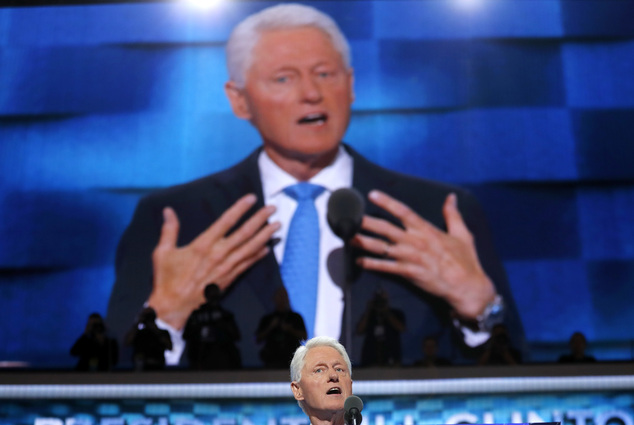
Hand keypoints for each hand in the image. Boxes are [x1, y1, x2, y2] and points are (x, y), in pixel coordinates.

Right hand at [149, 194, 279, 329]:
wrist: (175, 306)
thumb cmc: (168, 279)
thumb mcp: (163, 252)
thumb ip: (169, 230)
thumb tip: (168, 211)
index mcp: (203, 245)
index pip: (226, 221)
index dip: (240, 208)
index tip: (252, 198)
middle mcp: (218, 254)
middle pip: (244, 233)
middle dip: (260, 219)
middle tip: (272, 208)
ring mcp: (226, 267)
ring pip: (250, 248)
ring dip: (265, 235)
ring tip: (277, 225)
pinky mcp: (230, 278)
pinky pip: (248, 264)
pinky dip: (259, 255)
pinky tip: (268, 248)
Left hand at [352, 190, 495, 318]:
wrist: (467, 286)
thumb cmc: (465, 261)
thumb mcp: (462, 234)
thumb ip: (453, 215)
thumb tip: (451, 197)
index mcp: (426, 230)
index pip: (403, 212)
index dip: (387, 202)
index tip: (372, 194)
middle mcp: (415, 241)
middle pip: (386, 228)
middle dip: (367, 222)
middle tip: (351, 216)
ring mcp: (411, 257)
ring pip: (382, 247)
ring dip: (365, 242)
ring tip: (349, 237)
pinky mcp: (409, 273)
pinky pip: (387, 267)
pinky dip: (373, 265)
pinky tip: (360, 261)